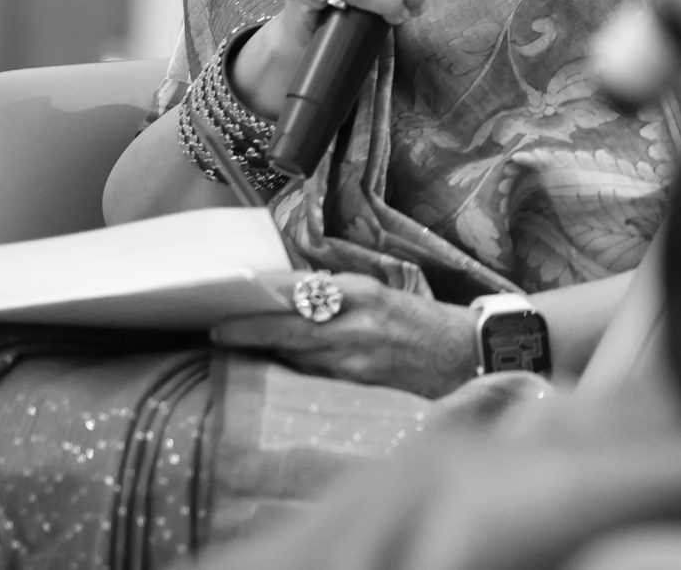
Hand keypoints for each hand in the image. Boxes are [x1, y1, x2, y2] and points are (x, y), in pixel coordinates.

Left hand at [213, 271, 476, 397]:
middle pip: (291, 329)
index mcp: (364, 293)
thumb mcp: (380, 295)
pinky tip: (281, 368)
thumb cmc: (418, 321)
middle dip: (250, 330)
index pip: (303, 293)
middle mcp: (359, 325)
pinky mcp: (361, 387)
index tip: (231, 299)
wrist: (464, 354)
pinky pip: (316, 378)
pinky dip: (297, 371)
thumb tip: (283, 297)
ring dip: (269, 352)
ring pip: (299, 357)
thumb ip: (337, 296)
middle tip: (216, 330)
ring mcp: (359, 360)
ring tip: (239, 345)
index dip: (264, 298)